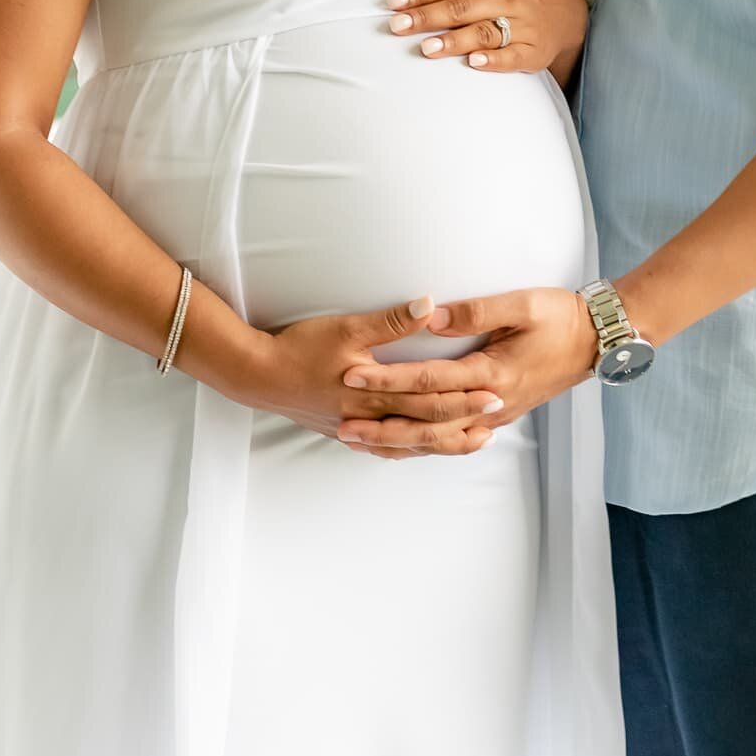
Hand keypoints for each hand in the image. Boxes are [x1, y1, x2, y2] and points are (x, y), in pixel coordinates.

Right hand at [239, 296, 506, 459]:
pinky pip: (385, 448)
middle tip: (497, 417)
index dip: (465, 397)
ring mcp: (358, 429)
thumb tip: (430, 306)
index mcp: (377, 393)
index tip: (495, 394)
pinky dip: (409, 449)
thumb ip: (390, 321)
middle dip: (464, 422)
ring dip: (442, 442)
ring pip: (410, 443)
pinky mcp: (344, 431)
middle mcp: (372, 418)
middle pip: (427, 426)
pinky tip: (418, 449)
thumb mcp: (346, 327)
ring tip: (472, 440)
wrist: (258, 377)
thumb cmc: (301, 348)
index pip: (432, 398)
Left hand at [334, 287, 601, 452]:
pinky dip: (425, 446)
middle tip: (340, 423)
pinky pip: (455, 440)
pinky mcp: (501, 415)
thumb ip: (474, 311)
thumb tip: (428, 317)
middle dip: (382, 422)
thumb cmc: (560, 316)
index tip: (353, 376)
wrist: (597, 342)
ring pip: (439, 438)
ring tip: (359, 442)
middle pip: (426, 419)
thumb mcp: (522, 304)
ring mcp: (497, 414)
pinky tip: (403, 447)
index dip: (389, 379)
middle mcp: (492, 402)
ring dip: (397, 441)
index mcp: (492, 372)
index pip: (428, 379)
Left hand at [386, 0, 588, 78]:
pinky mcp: (534, 51)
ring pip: (485, 32)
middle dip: (428, 16)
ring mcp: (524, 25)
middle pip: (463, 7)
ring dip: (455, 41)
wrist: (568, 7)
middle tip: (398, 25)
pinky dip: (494, 60)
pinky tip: (474, 63)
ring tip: (426, 48)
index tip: (395, 2)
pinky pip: (513, 57)